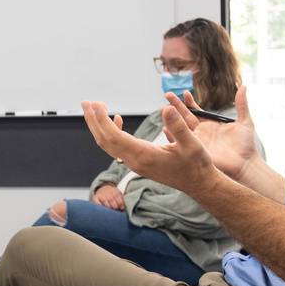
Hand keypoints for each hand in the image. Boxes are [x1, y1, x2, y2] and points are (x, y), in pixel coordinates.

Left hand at [82, 99, 220, 194]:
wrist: (198, 184)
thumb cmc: (196, 165)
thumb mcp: (192, 144)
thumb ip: (179, 127)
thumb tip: (167, 108)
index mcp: (144, 155)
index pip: (114, 137)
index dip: (102, 120)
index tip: (96, 104)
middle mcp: (134, 160)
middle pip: (104, 140)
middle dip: (93, 120)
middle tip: (86, 101)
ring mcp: (134, 162)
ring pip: (108, 144)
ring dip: (99, 126)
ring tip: (96, 107)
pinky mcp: (138, 162)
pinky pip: (118, 146)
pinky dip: (112, 132)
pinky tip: (117, 120)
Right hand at [91, 184, 125, 210]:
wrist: (103, 190)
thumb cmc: (113, 195)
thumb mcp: (119, 195)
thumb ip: (123, 198)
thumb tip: (127, 204)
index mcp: (114, 190)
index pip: (117, 196)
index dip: (120, 203)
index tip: (122, 208)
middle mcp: (107, 191)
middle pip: (111, 199)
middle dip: (115, 206)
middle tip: (117, 210)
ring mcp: (101, 194)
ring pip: (105, 202)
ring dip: (109, 208)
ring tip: (111, 211)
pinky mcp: (95, 197)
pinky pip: (98, 203)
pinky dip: (101, 206)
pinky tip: (104, 209)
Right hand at [170, 88, 262, 180]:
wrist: (245, 165)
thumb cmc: (246, 145)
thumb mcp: (245, 121)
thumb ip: (242, 104)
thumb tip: (243, 87)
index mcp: (211, 124)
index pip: (197, 111)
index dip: (190, 102)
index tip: (184, 93)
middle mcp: (202, 132)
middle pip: (186, 116)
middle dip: (176, 106)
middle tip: (167, 94)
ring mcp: (198, 142)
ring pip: (181, 128)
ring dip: (171, 118)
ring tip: (163, 109)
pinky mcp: (196, 151)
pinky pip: (181, 142)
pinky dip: (172, 136)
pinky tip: (165, 128)